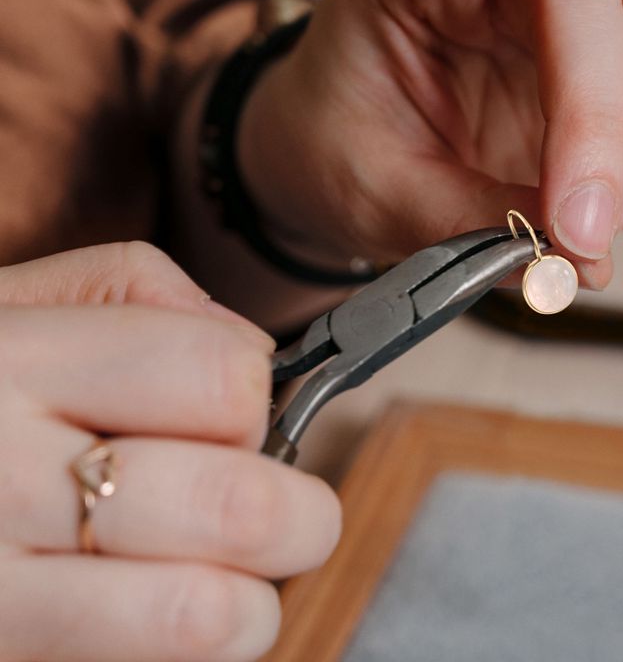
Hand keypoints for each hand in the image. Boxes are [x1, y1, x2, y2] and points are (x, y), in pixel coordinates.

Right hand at [0, 243, 340, 661]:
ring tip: (217, 575)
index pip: (224, 376)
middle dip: (294, 513)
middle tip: (278, 511)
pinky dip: (184, 655)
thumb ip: (140, 295)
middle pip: (239, 504)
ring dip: (246, 601)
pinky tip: (147, 615)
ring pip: (207, 617)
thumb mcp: (13, 302)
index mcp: (12, 363)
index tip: (235, 412)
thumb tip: (256, 352)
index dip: (254, 396)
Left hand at [240, 0, 622, 287]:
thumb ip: (459, 218)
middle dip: (607, 121)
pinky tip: (617, 206)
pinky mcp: (614, 67)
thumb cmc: (342, 148)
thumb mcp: (372, 190)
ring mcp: (574, 14)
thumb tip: (567, 261)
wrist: (341, 159)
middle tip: (578, 227)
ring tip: (592, 227)